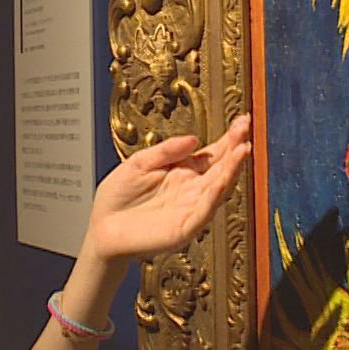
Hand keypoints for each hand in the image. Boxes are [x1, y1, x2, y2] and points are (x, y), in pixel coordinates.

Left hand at [83, 114, 252, 264]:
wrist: (101, 228)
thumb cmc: (117, 198)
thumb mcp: (139, 163)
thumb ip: (166, 151)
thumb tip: (194, 139)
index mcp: (183, 172)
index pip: (213, 154)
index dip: (228, 139)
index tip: (242, 121)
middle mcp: (192, 190)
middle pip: (221, 168)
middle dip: (235, 149)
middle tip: (247, 129)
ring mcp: (191, 209)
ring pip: (218, 188)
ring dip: (232, 169)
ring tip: (243, 149)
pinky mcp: (185, 227)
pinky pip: (205, 209)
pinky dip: (216, 193)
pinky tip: (225, 177)